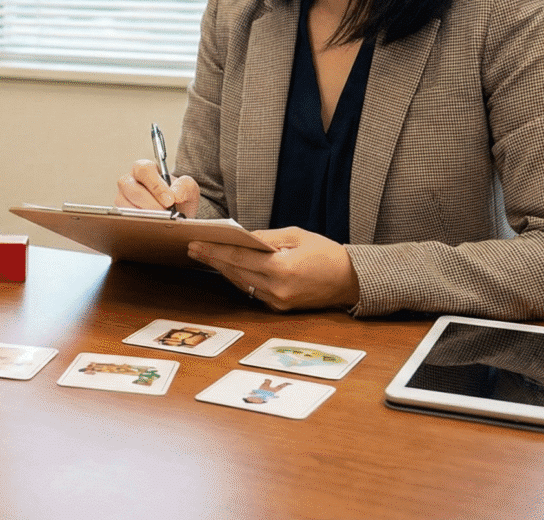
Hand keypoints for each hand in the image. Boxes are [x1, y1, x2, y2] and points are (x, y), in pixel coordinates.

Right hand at [116, 159, 200, 215]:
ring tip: (161, 221)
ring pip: (126, 206)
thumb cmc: (178, 196)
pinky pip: (125, 219)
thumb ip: (185, 186)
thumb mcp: (188, 188)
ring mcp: (122, 197)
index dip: (156, 185)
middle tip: (166, 214)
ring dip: (145, 215)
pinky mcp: (121, 212)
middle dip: (151, 204)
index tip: (169, 200)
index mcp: (144, 168)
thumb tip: (175, 195)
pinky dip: (139, 223)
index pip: (144, 170)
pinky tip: (153, 226)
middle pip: (133, 190)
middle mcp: (129, 180)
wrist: (175, 212)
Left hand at [187, 227, 359, 311]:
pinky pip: (252, 291)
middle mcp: (277, 289)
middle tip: (193, 248)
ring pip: (241, 283)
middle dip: (213, 259)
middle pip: (235, 272)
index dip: (215, 251)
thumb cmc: (326, 253)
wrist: (350, 280)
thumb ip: (266, 238)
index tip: (196, 244)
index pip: (238, 258)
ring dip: (223, 270)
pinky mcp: (280, 307)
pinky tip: (228, 268)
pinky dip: (240, 278)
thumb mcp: (296, 236)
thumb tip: (241, 237)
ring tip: (206, 256)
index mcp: (281, 268)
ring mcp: (278, 301)